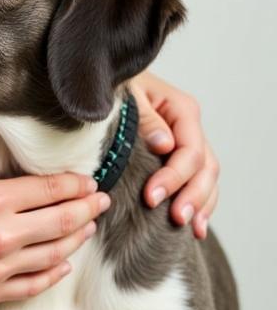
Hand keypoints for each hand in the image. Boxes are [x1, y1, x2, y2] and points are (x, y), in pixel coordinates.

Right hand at [0, 160, 109, 309]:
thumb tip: (0, 167)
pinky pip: (35, 283)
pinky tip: (63, 263)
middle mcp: (2, 234)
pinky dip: (55, 272)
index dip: (74, 184)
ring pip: (55, 253)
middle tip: (101, 200)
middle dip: (87, 208)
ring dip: (77, 238)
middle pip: (62, 220)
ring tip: (87, 227)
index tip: (86, 180)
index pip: (49, 189)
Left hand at [130, 71, 218, 238]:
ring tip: (190, 227)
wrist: (102, 81)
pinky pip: (197, 181)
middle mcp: (188, 127)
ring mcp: (186, 142)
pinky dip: (199, 202)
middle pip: (204, 167)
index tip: (152, 196)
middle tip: (175, 218)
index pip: (189, 150)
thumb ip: (145, 119)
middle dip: (192, 195)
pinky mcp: (177, 156)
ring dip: (201, 203)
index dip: (174, 176)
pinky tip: (195, 225)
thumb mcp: (125, 95)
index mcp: (180, 109)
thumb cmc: (114, 86)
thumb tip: (165, 145)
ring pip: (206, 177)